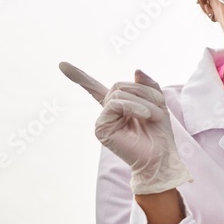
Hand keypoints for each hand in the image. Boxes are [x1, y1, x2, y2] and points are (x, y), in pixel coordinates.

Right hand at [59, 62, 191, 194]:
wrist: (161, 158)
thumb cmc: (160, 134)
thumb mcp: (158, 104)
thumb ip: (147, 86)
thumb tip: (136, 70)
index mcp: (118, 107)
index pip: (95, 89)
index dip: (80, 77)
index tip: (62, 65)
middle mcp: (107, 113)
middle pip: (118, 86)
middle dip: (143, 91)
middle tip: (159, 105)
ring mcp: (102, 120)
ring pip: (118, 94)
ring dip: (143, 101)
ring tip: (155, 115)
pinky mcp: (101, 128)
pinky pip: (116, 104)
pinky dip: (134, 107)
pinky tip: (146, 116)